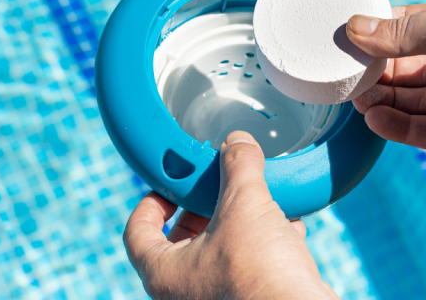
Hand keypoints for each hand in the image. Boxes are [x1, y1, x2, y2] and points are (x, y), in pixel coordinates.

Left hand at [123, 131, 337, 299]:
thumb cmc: (259, 272)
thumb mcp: (245, 204)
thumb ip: (237, 166)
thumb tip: (237, 142)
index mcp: (164, 272)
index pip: (137, 232)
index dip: (151, 202)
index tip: (171, 183)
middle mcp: (185, 291)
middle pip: (182, 238)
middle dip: (205, 206)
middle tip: (220, 183)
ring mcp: (217, 298)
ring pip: (220, 251)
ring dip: (240, 222)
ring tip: (259, 198)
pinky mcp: (250, 298)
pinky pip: (249, 265)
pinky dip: (265, 242)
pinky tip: (288, 224)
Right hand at [347, 0, 425, 179]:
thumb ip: (404, 30)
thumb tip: (356, 28)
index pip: (416, 27)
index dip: (384, 31)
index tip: (348, 34)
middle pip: (411, 67)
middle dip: (377, 68)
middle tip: (341, 70)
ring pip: (414, 100)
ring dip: (382, 97)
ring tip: (352, 96)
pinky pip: (425, 131)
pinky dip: (397, 124)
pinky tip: (372, 117)